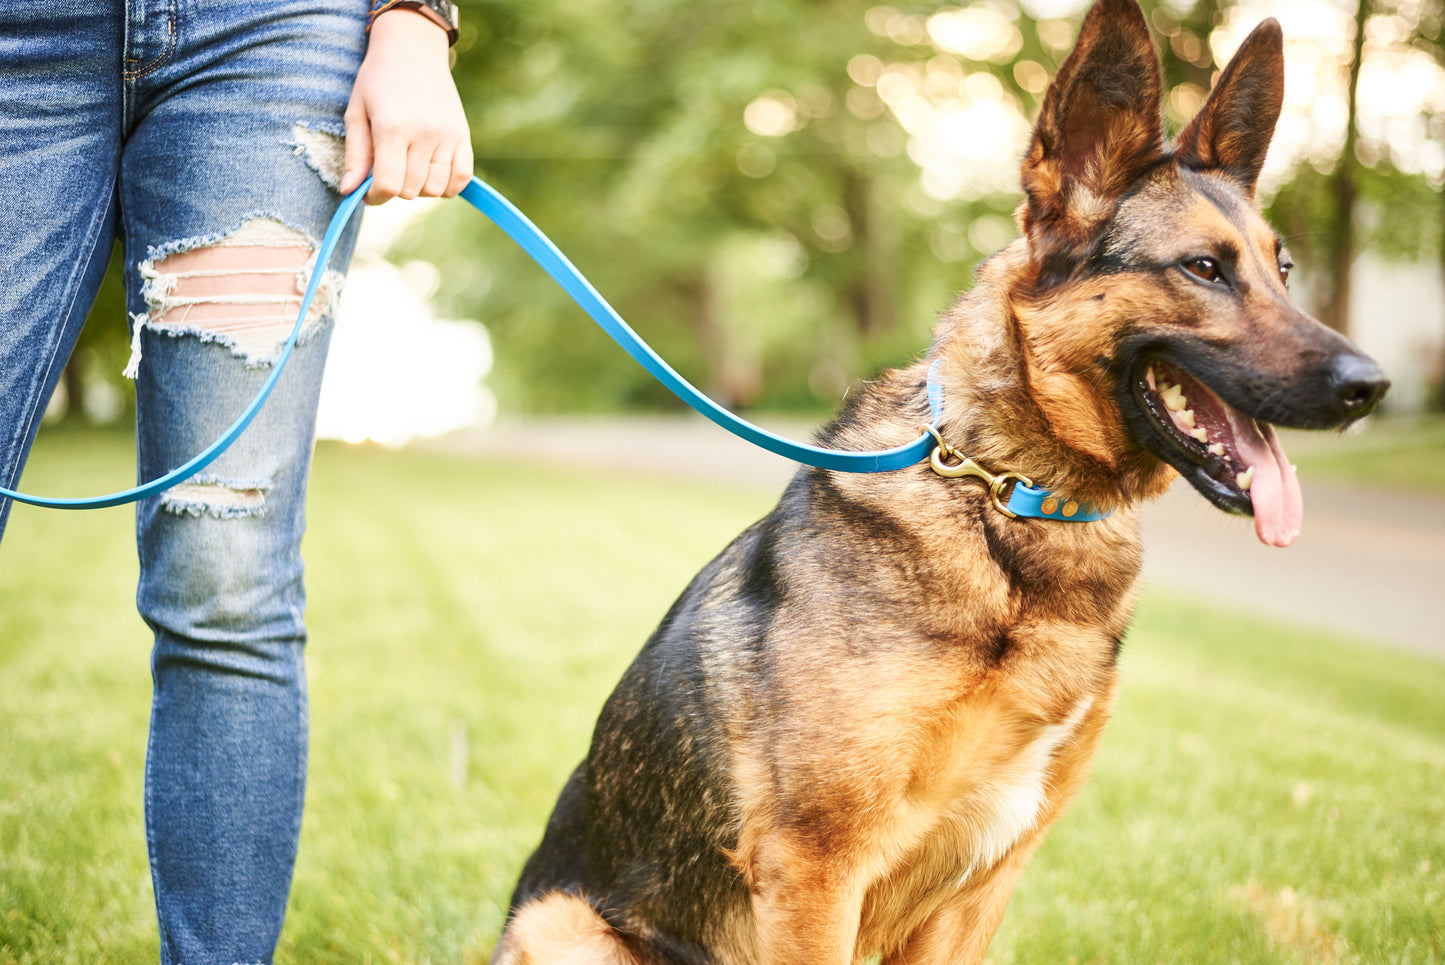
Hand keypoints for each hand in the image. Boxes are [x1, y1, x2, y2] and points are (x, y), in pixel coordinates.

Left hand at [339, 9, 472, 204]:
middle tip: (387, 171)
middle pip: (411, 190)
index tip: (369, 192)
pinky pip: (462, 178)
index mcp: (392, 127)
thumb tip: (349, 192)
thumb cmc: (378, 80)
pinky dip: (448, 186)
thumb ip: (355, 155)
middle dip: (395, 189)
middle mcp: (424, 133)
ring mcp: (447, 135)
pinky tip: (432, 174)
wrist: (413, 49)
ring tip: (409, 169)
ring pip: (435, 189)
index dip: (375, 197)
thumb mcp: (356, 112)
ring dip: (420, 188)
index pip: (388, 185)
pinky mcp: (463, 134)